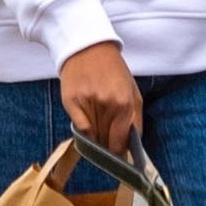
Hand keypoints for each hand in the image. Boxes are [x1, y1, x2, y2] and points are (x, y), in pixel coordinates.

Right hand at [59, 41, 141, 156]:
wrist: (87, 47)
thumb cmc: (113, 69)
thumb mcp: (132, 90)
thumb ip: (135, 119)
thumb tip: (133, 145)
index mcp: (124, 102)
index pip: (121, 141)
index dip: (120, 153)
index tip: (120, 157)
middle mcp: (106, 104)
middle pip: (106, 142)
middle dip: (109, 147)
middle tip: (110, 145)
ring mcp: (87, 103)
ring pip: (93, 137)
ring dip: (97, 138)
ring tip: (101, 128)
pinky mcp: (71, 102)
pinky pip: (79, 129)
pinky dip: (85, 133)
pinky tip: (89, 127)